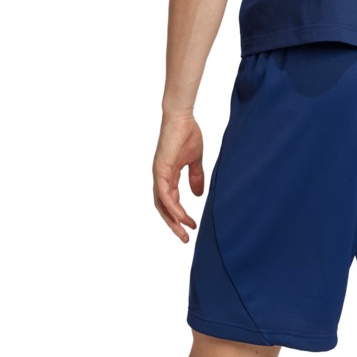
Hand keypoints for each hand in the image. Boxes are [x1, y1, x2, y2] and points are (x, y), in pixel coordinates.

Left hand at [153, 114, 204, 242]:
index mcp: (169, 176)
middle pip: (164, 208)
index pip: (171, 202)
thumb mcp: (195, 161)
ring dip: (172, 220)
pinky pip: (164, 194)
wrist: (182, 117)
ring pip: (162, 204)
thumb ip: (196, 178)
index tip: (192, 227)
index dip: (180, 216)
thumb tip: (198, 195)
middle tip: (184, 239)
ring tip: (184, 231)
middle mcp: (161, 178)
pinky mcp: (160, 170)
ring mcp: (159, 174)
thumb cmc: (188, 134)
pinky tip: (181, 216)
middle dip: (174, 224)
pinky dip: (172, 206)